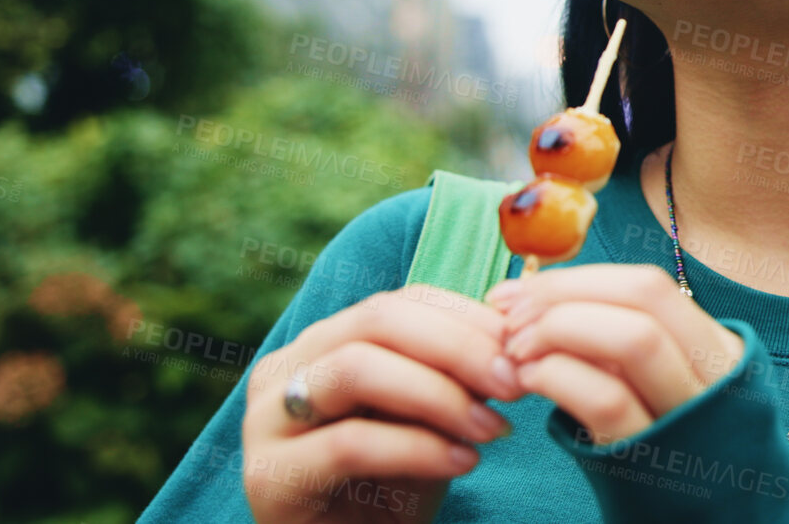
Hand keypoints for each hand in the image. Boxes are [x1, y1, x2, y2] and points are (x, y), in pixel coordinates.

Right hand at [240, 284, 525, 523]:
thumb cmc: (397, 488)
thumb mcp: (433, 419)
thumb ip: (456, 372)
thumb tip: (516, 326)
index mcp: (325, 342)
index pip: (401, 301)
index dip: (467, 316)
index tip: (522, 346)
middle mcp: (285, 368)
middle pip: (378, 320)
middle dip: (460, 347)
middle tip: (515, 383)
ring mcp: (266, 419)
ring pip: (356, 368)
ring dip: (440, 394)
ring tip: (493, 429)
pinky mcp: (267, 476)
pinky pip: (349, 442)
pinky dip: (417, 448)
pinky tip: (464, 463)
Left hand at [488, 264, 746, 446]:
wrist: (705, 523)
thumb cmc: (658, 450)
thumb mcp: (658, 389)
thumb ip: (619, 346)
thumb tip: (532, 298)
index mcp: (716, 349)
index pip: (648, 285)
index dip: (575, 279)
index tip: (518, 291)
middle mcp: (715, 374)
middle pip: (644, 297)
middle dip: (564, 295)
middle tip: (509, 316)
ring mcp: (690, 417)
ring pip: (633, 339)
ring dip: (560, 329)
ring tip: (515, 349)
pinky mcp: (655, 460)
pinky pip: (607, 400)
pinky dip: (559, 376)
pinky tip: (530, 381)